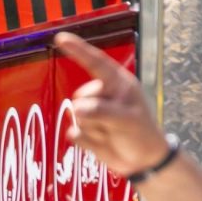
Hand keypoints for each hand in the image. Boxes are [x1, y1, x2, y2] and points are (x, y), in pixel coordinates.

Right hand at [56, 32, 170, 177]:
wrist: (141, 162)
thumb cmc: (141, 135)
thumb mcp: (128, 121)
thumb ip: (104, 112)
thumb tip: (78, 109)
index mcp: (117, 84)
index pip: (95, 63)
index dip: (78, 50)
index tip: (60, 38)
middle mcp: (102, 94)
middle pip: (81, 98)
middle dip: (95, 115)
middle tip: (116, 126)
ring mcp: (91, 112)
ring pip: (76, 117)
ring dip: (94, 130)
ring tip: (112, 134)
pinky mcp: (83, 130)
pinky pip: (74, 133)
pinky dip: (88, 142)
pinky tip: (103, 143)